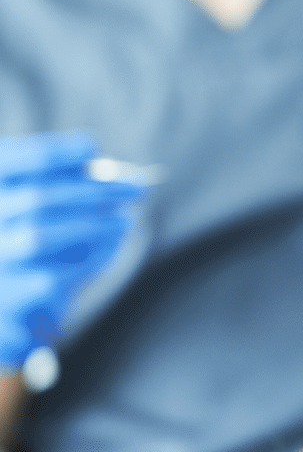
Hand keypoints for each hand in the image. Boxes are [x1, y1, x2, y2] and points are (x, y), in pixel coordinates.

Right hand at [0, 132, 143, 367]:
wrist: (14, 303)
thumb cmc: (37, 237)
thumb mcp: (52, 203)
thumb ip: (82, 186)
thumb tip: (138, 180)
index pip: (20, 160)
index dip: (56, 152)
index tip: (94, 147)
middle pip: (39, 197)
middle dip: (96, 190)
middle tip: (140, 188)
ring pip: (41, 235)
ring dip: (94, 225)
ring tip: (129, 220)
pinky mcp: (5, 297)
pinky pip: (51, 273)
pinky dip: (88, 258)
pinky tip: (112, 247)